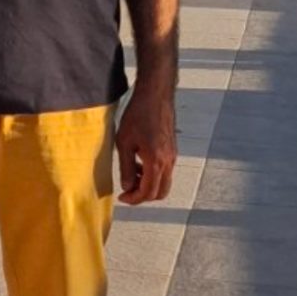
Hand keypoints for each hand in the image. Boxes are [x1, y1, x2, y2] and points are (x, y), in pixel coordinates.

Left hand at [115, 81, 176, 204]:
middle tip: (128, 191)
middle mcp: (169, 162)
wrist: (155, 96)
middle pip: (160, 192)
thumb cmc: (138, 114)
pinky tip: (140, 163)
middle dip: (143, 196)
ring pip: (164, 183)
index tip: (123, 198)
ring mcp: (173, 156)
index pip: (148, 192)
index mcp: (156, 162)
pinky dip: (154, 175)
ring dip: (149, 185)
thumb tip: (127, 187)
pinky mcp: (173, 150)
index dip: (134, 199)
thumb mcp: (124, 141)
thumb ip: (126, 167)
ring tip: (132, 175)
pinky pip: (166, 171)